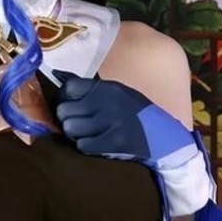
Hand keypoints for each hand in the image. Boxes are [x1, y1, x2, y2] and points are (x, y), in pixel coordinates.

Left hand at [53, 69, 192, 163]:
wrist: (163, 137)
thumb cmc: (137, 113)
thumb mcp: (117, 93)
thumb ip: (89, 87)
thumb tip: (58, 75)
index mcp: (107, 88)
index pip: (69, 87)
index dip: (64, 97)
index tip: (69, 104)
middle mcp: (107, 102)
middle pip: (64, 110)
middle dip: (66, 118)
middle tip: (76, 122)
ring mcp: (110, 123)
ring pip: (70, 129)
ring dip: (74, 133)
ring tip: (84, 133)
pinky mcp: (113, 142)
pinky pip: (83, 145)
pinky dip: (85, 145)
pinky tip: (93, 142)